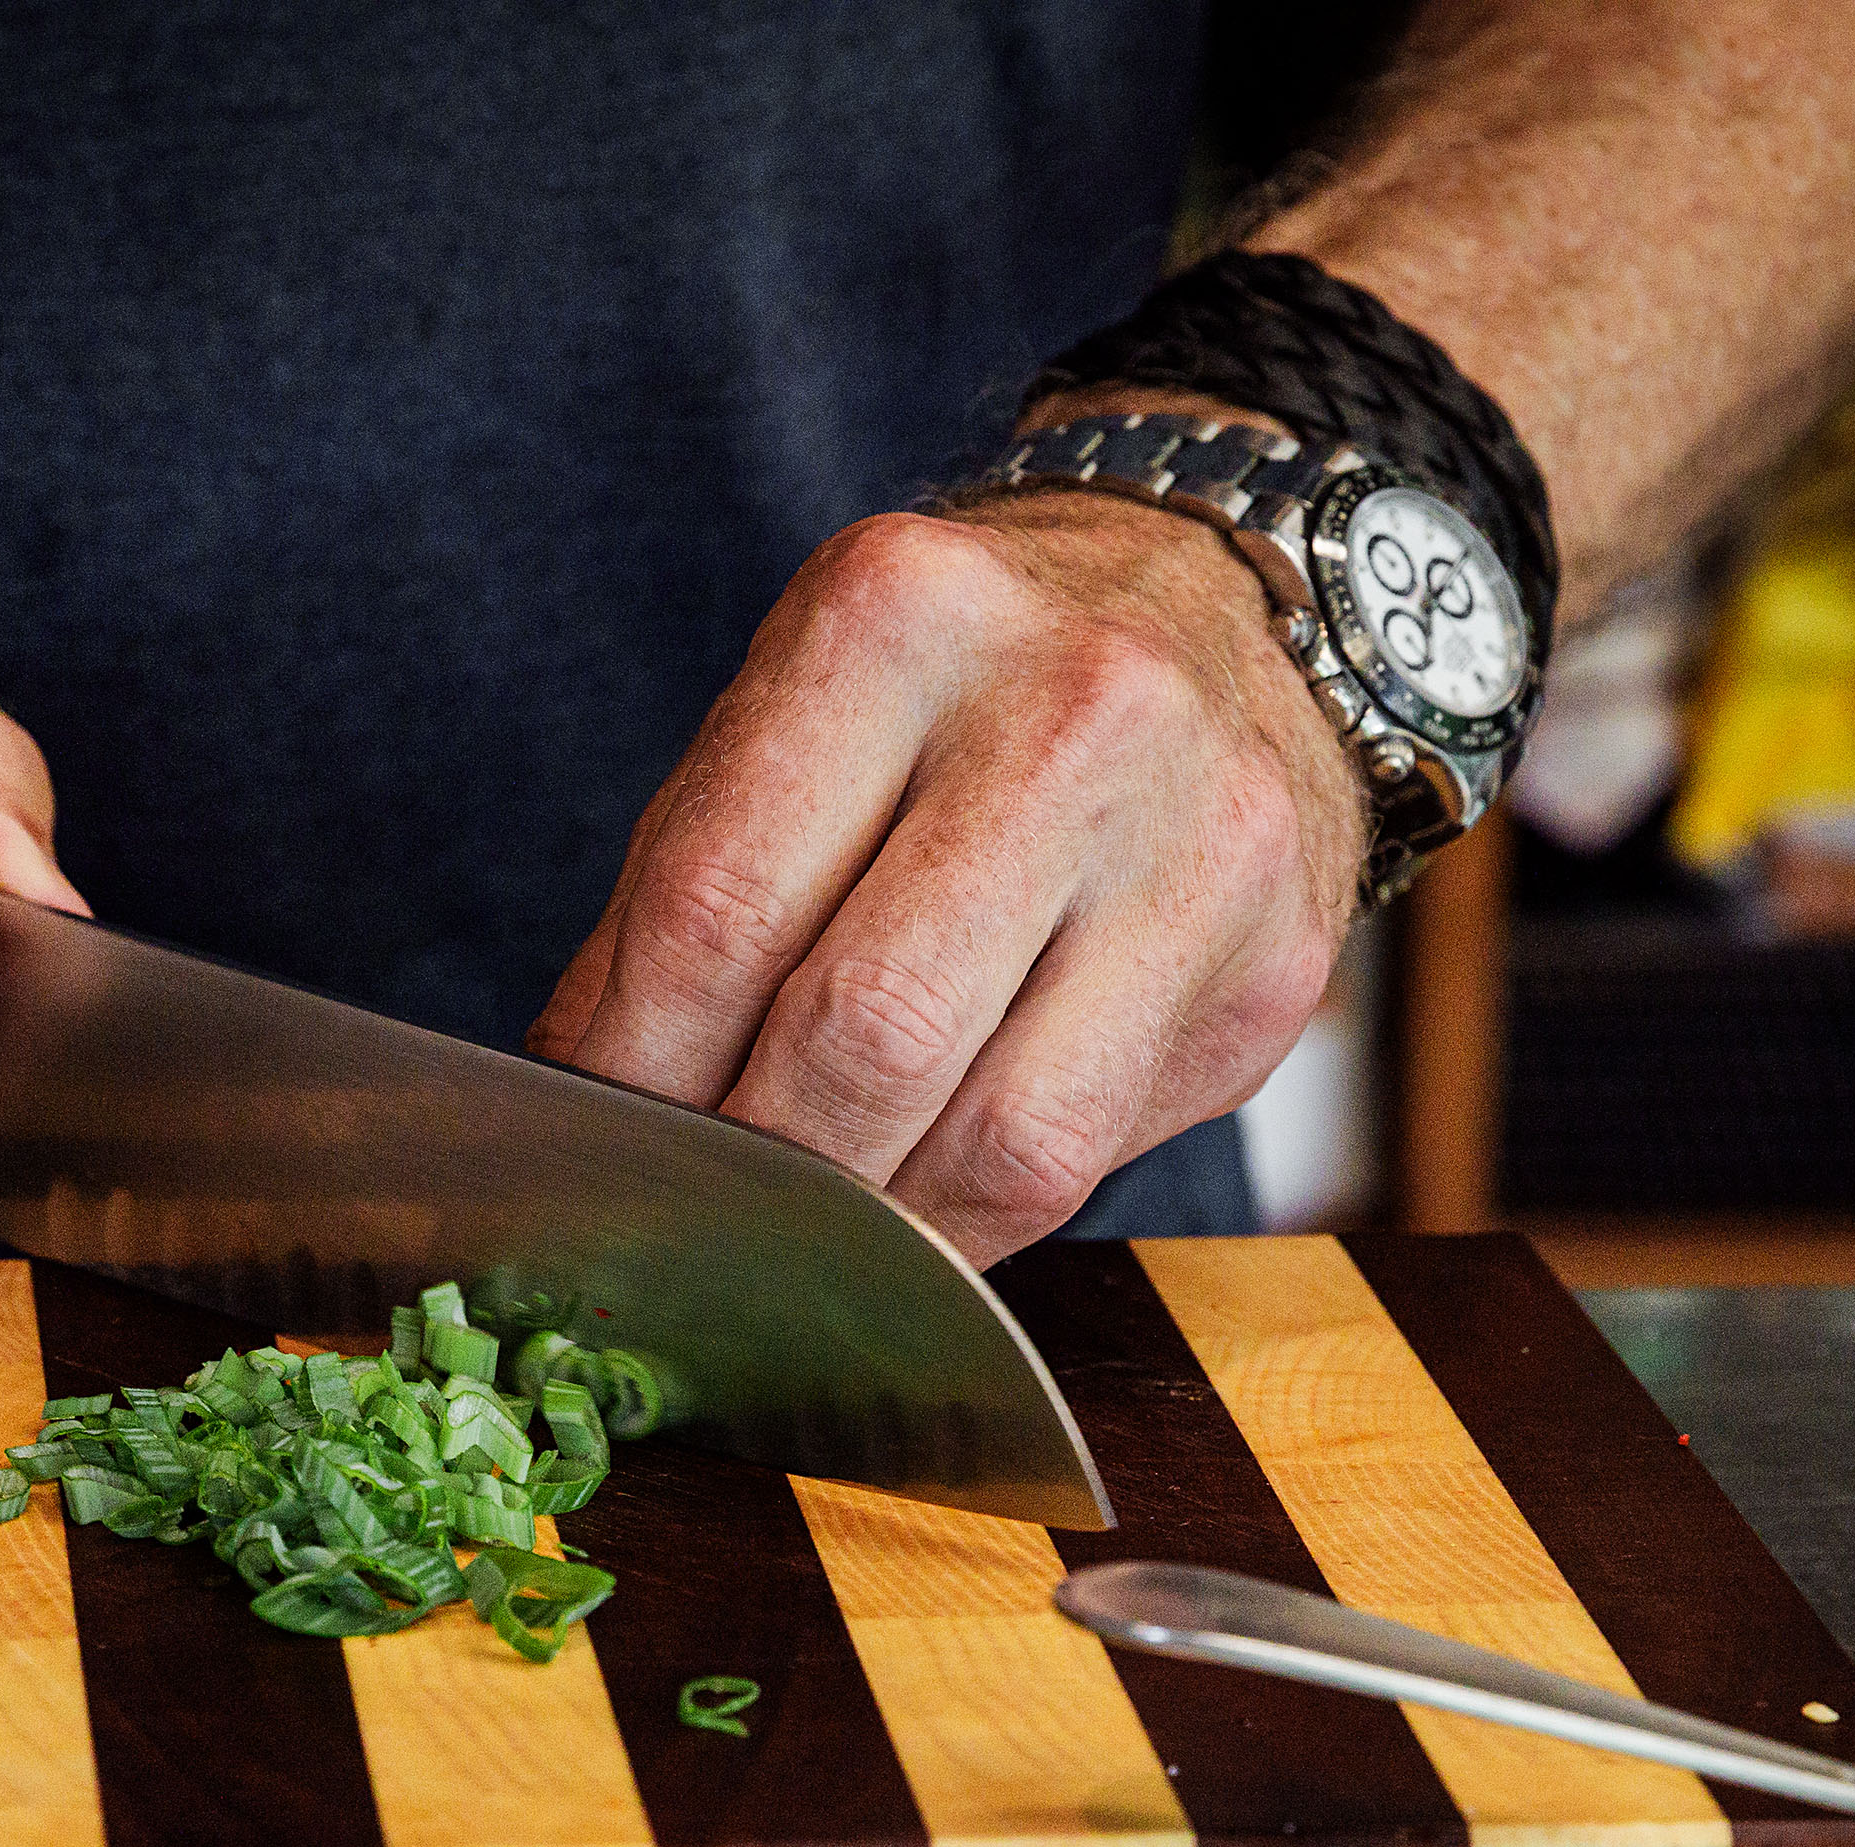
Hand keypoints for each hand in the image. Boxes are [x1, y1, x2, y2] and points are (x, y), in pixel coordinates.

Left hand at [529, 481, 1366, 1262]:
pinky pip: (1090, 1164)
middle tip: (688, 1214)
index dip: (634, 1074)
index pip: (721, 912)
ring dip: (869, 1225)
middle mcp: (1076, 712)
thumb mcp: (791, 725)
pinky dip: (971, 1216)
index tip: (587, 1153)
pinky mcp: (1270, 968)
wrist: (1207, 609)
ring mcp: (1201, 844)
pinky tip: (917, 1198)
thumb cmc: (950, 694)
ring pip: (1000, 1142)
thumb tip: (584, 1110)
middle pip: (865, 1034)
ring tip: (799, 1229)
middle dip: (753, 1167)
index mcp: (899, 620)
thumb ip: (683, 909)